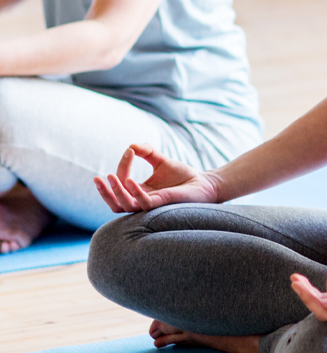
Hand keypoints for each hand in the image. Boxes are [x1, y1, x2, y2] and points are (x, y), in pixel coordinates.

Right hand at [93, 144, 219, 212]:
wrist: (204, 183)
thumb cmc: (183, 175)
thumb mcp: (162, 161)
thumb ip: (148, 152)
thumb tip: (132, 145)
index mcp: (139, 192)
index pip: (122, 183)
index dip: (122, 166)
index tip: (129, 151)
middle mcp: (142, 201)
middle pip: (115, 203)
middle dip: (105, 192)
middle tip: (97, 178)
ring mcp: (151, 205)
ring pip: (125, 206)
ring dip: (116, 193)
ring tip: (112, 177)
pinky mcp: (162, 204)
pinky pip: (144, 203)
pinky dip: (135, 193)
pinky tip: (130, 181)